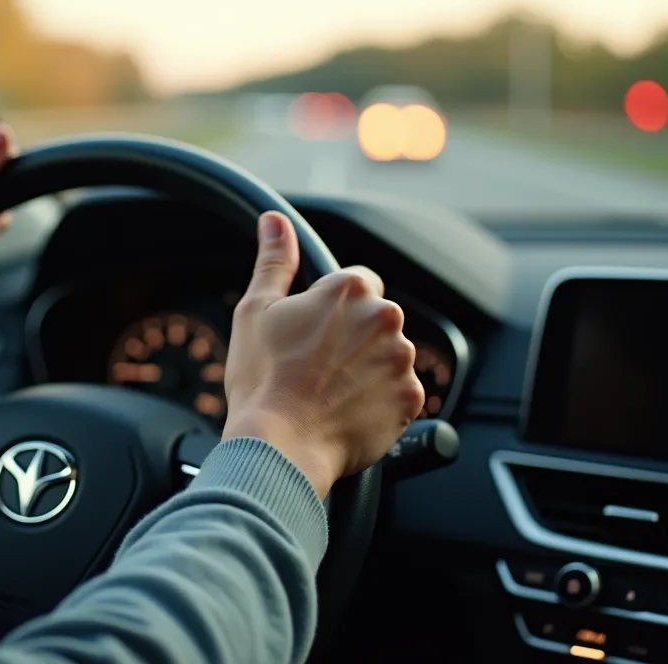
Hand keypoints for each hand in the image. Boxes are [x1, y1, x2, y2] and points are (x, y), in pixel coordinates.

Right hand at [221, 212, 425, 497]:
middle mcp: (386, 319)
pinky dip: (378, 402)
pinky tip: (346, 411)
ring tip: (329, 392)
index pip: (358, 282)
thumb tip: (274, 222)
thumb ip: (274, 260)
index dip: (332, 307)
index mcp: (351, 289)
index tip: (313, 330)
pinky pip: (399, 394)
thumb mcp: (257, 310)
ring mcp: (402, 361)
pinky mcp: (411, 401)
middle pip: (375, 320)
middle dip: (352, 338)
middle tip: (316, 365)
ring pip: (388, 356)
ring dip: (367, 369)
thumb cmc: (262, 380)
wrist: (279, 445)